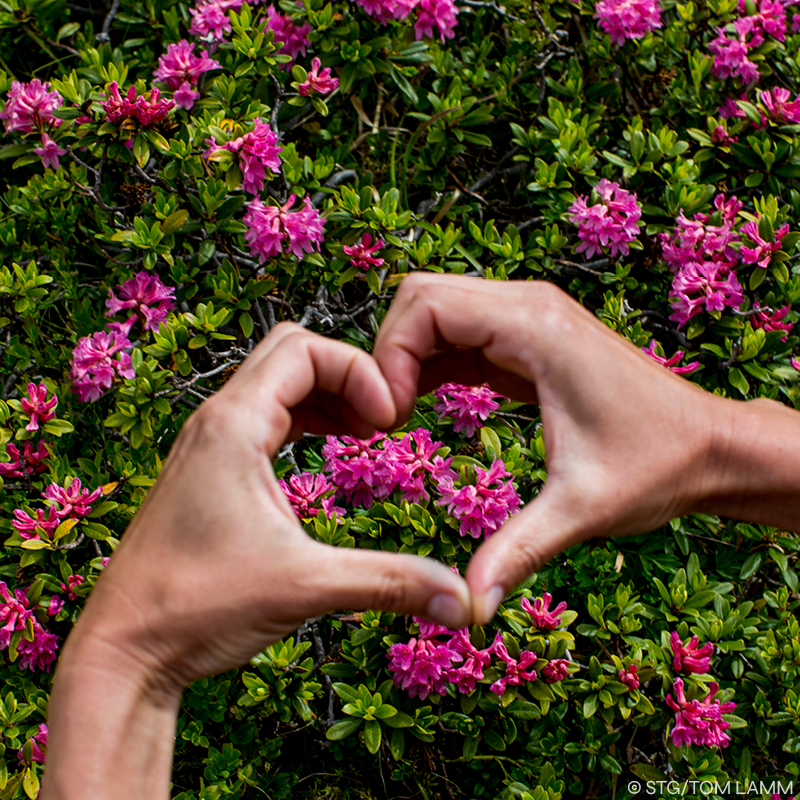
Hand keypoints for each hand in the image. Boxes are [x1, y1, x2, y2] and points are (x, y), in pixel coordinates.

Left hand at [43, 324, 469, 798]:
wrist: (122, 649)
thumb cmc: (196, 608)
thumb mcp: (305, 587)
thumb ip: (390, 583)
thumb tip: (464, 600)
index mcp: (233, 426)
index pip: (304, 348)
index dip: (358, 370)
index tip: (390, 420)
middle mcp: (215, 421)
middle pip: (289, 352)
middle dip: (345, 373)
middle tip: (382, 419)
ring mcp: (206, 444)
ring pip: (274, 382)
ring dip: (324, 393)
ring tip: (365, 430)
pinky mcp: (206, 469)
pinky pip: (262, 416)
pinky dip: (302, 418)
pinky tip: (328, 449)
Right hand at [373, 273, 738, 621]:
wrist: (711, 447)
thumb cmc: (658, 467)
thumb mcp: (581, 509)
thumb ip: (517, 551)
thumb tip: (466, 607)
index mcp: (536, 327)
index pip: (427, 306)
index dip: (390, 356)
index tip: (389, 419)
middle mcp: (529, 306)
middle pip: (422, 298)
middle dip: (389, 352)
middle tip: (387, 418)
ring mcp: (529, 318)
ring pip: (436, 311)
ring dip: (406, 357)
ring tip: (397, 417)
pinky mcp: (528, 340)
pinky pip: (459, 334)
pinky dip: (429, 363)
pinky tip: (420, 406)